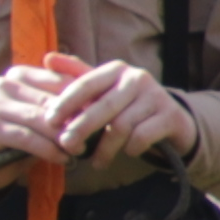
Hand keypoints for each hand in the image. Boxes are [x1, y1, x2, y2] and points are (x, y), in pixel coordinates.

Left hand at [0, 59, 185, 167]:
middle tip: (67, 146)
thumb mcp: (104, 90)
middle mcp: (137, 78)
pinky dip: (130, 149)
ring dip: (105, 148)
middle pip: (103, 106)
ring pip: (122, 126)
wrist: (172, 120)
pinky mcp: (170, 116)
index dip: (66, 103)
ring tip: (96, 162)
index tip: (49, 121)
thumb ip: (77, 76)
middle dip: (81, 129)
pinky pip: (142, 137)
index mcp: (116, 69)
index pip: (86, 83)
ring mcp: (156, 96)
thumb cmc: (128, 105)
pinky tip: (126, 153)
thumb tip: (47, 58)